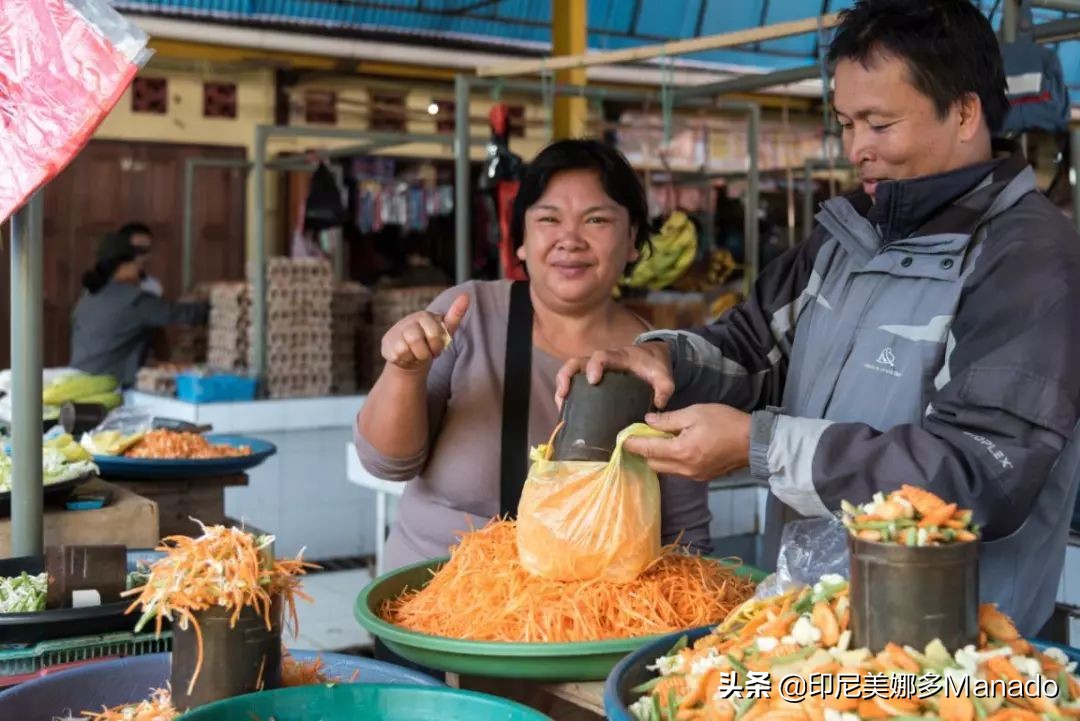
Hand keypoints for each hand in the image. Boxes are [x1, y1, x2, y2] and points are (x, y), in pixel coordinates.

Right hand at [381, 293, 468, 372]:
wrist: (412, 355)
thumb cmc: (431, 342)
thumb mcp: (445, 330)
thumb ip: (455, 314)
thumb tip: (466, 296)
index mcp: (424, 316)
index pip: (433, 332)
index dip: (436, 344)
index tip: (437, 348)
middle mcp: (408, 321)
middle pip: (416, 340)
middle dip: (425, 352)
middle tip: (428, 353)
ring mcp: (396, 331)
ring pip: (405, 349)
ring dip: (415, 357)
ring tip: (417, 354)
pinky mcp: (386, 343)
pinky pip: (396, 356)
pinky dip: (405, 360)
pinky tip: (406, 356)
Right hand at [554, 341, 673, 411]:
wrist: (652, 358)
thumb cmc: (655, 366)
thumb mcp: (664, 376)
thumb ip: (664, 388)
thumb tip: (658, 404)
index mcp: (619, 357)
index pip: (602, 356)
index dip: (595, 366)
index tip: (593, 381)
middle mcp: (602, 361)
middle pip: (577, 361)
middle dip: (567, 375)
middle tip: (563, 392)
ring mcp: (594, 369)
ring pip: (571, 371)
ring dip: (562, 385)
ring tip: (560, 404)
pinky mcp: (591, 378)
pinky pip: (574, 382)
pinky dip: (566, 393)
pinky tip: (565, 409)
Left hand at [623, 404, 750, 479]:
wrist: (754, 442)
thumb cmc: (725, 422)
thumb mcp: (695, 413)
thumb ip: (668, 419)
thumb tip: (648, 422)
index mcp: (682, 451)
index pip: (648, 451)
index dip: (632, 444)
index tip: (622, 439)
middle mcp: (685, 468)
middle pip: (653, 464)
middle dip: (644, 452)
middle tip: (641, 436)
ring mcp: (694, 475)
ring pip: (665, 470)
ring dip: (657, 457)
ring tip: (658, 440)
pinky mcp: (701, 477)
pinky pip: (678, 471)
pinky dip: (671, 461)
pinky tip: (674, 447)